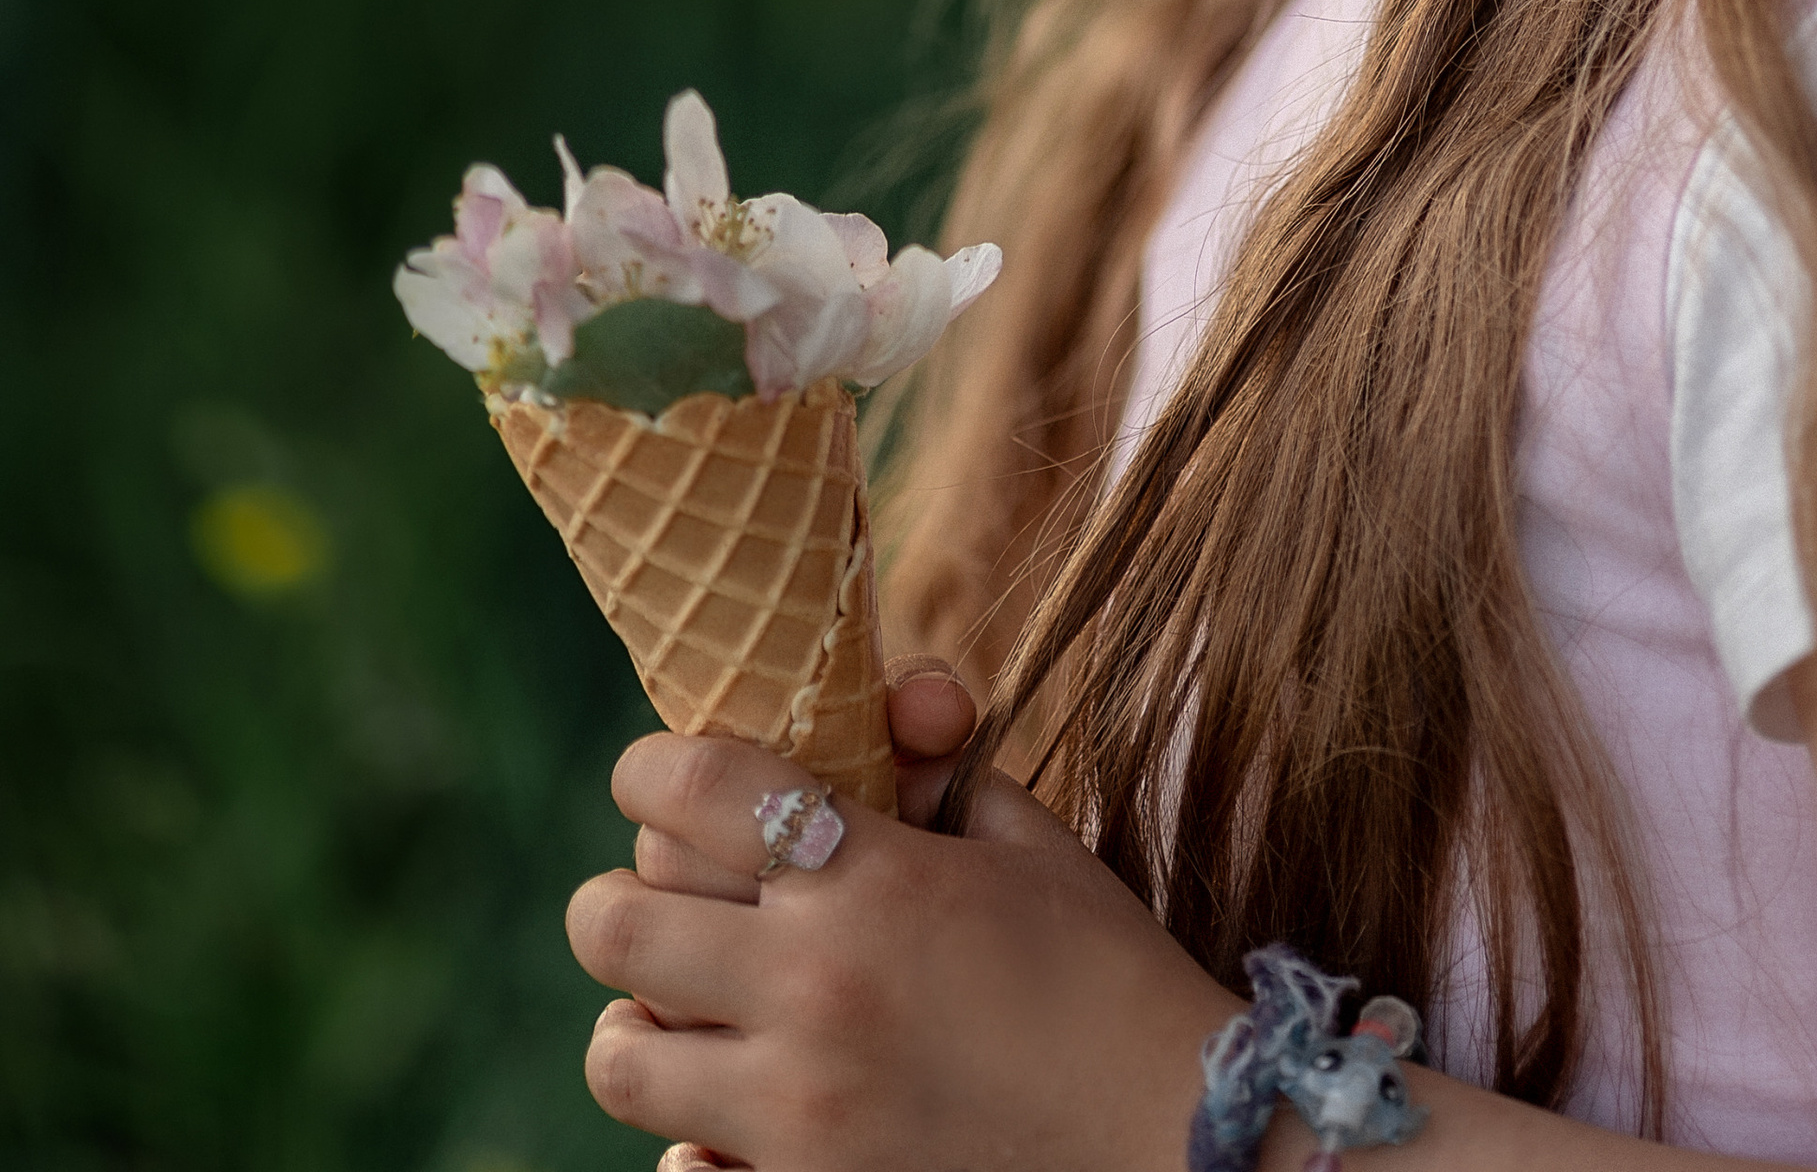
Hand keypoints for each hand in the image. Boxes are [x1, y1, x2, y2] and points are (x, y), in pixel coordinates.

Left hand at [566, 679, 1232, 1171]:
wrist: (1180, 1145)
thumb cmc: (1109, 978)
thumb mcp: (1030, 845)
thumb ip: (939, 774)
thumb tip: (887, 715)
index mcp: (869, 880)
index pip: (688, 790)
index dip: (652, 768)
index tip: (660, 776)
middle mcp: (812, 988)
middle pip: (609, 920)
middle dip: (630, 893)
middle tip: (682, 899)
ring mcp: (797, 1111)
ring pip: (617, 1057)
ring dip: (643, 1021)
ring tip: (695, 1013)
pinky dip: (689, 1143)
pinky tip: (742, 1117)